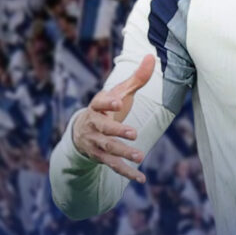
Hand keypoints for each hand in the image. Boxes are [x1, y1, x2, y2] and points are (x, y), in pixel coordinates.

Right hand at [71, 54, 153, 182]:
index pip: (99, 103)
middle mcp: (93, 125)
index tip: (118, 102)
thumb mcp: (119, 93)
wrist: (82, 130)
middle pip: (104, 129)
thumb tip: (152, 56)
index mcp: (97, 106)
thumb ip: (137, 78)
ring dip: (123, 153)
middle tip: (133, 133)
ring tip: (140, 156)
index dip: (107, 103)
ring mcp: (95, 142)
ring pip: (108, 149)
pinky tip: (141, 178)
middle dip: (117, 131)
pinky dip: (126, 172)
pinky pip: (113, 165)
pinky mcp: (99, 157)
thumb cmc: (107, 108)